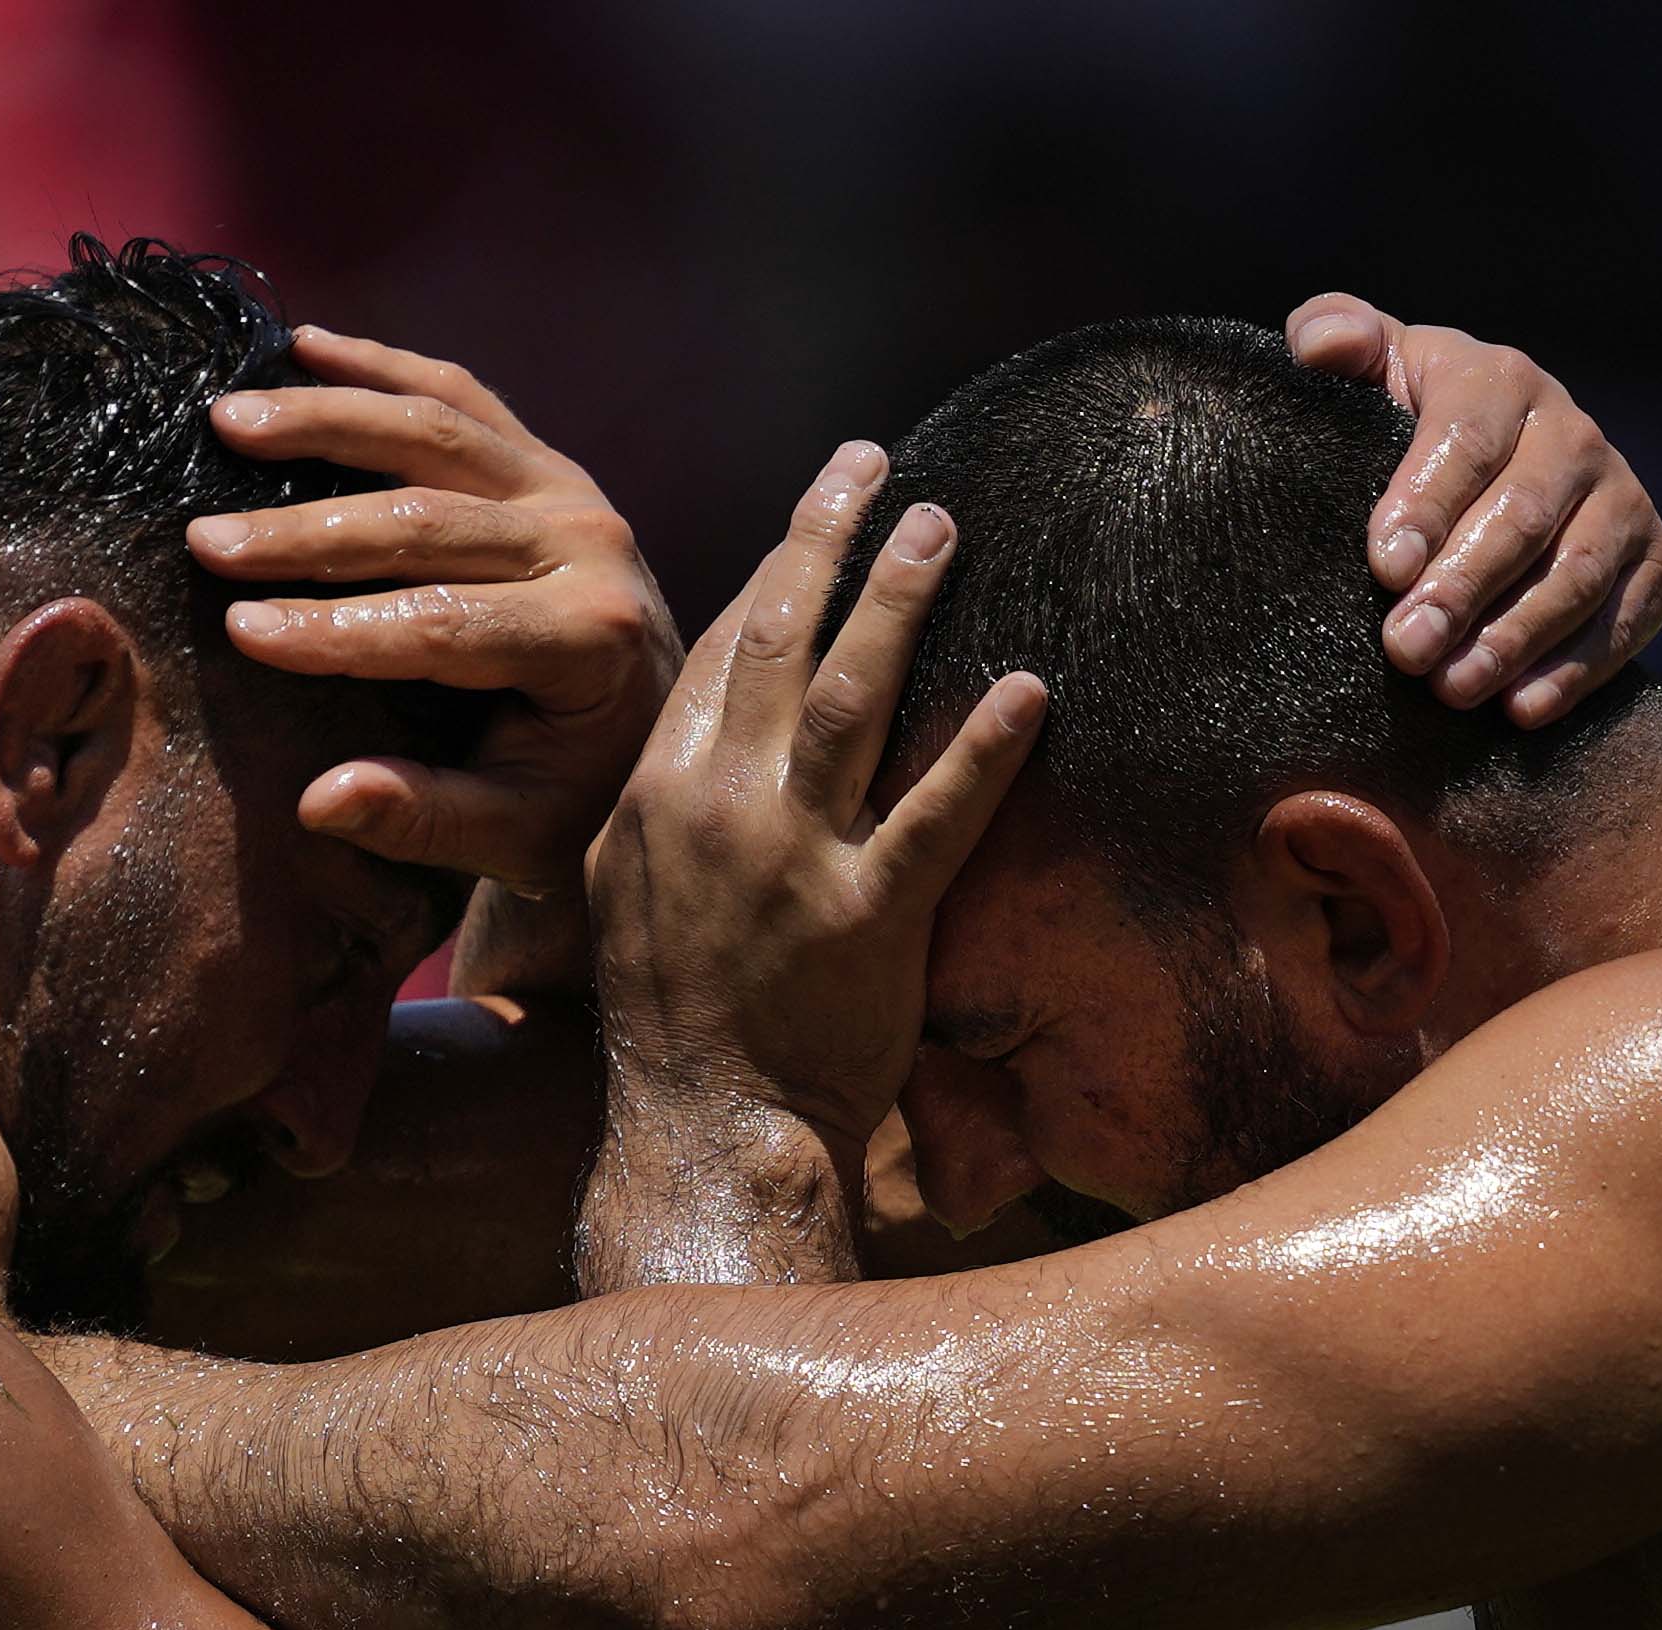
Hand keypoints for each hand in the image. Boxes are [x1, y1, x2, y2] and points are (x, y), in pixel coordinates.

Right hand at [195, 327, 679, 896]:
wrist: (658, 741)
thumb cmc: (580, 798)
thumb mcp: (515, 836)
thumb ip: (424, 819)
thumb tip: (320, 802)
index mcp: (589, 640)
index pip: (439, 624)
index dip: (334, 628)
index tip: (239, 629)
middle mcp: (589, 548)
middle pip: (426, 520)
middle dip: (305, 531)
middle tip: (203, 541)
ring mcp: (572, 492)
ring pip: (437, 431)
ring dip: (328, 418)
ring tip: (228, 421)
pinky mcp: (551, 465)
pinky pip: (463, 399)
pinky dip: (383, 367)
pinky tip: (304, 345)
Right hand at [589, 440, 1044, 1154]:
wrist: (701, 1130)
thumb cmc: (673, 1023)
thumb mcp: (630, 894)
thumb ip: (670, 805)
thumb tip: (706, 736)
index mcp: (657, 795)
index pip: (721, 651)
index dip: (775, 567)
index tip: (819, 507)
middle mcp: (718, 809)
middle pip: (778, 642)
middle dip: (831, 543)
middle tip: (882, 466)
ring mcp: (793, 861)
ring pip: (851, 699)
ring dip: (900, 603)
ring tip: (944, 526)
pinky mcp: (869, 920)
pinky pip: (936, 816)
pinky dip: (984, 749)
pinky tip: (1031, 689)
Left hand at [1288, 293, 1661, 726]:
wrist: (1486, 468)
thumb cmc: (1400, 423)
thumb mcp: (1367, 371)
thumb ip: (1335, 338)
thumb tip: (1319, 345)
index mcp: (1499, 381)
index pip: (1466, 440)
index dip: (1426, 503)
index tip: (1382, 567)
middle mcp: (1573, 434)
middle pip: (1523, 515)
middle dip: (1462, 587)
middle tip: (1404, 649)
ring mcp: (1621, 500)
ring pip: (1578, 574)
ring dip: (1514, 637)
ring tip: (1452, 689)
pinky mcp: (1654, 563)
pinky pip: (1627, 619)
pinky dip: (1577, 670)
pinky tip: (1521, 711)